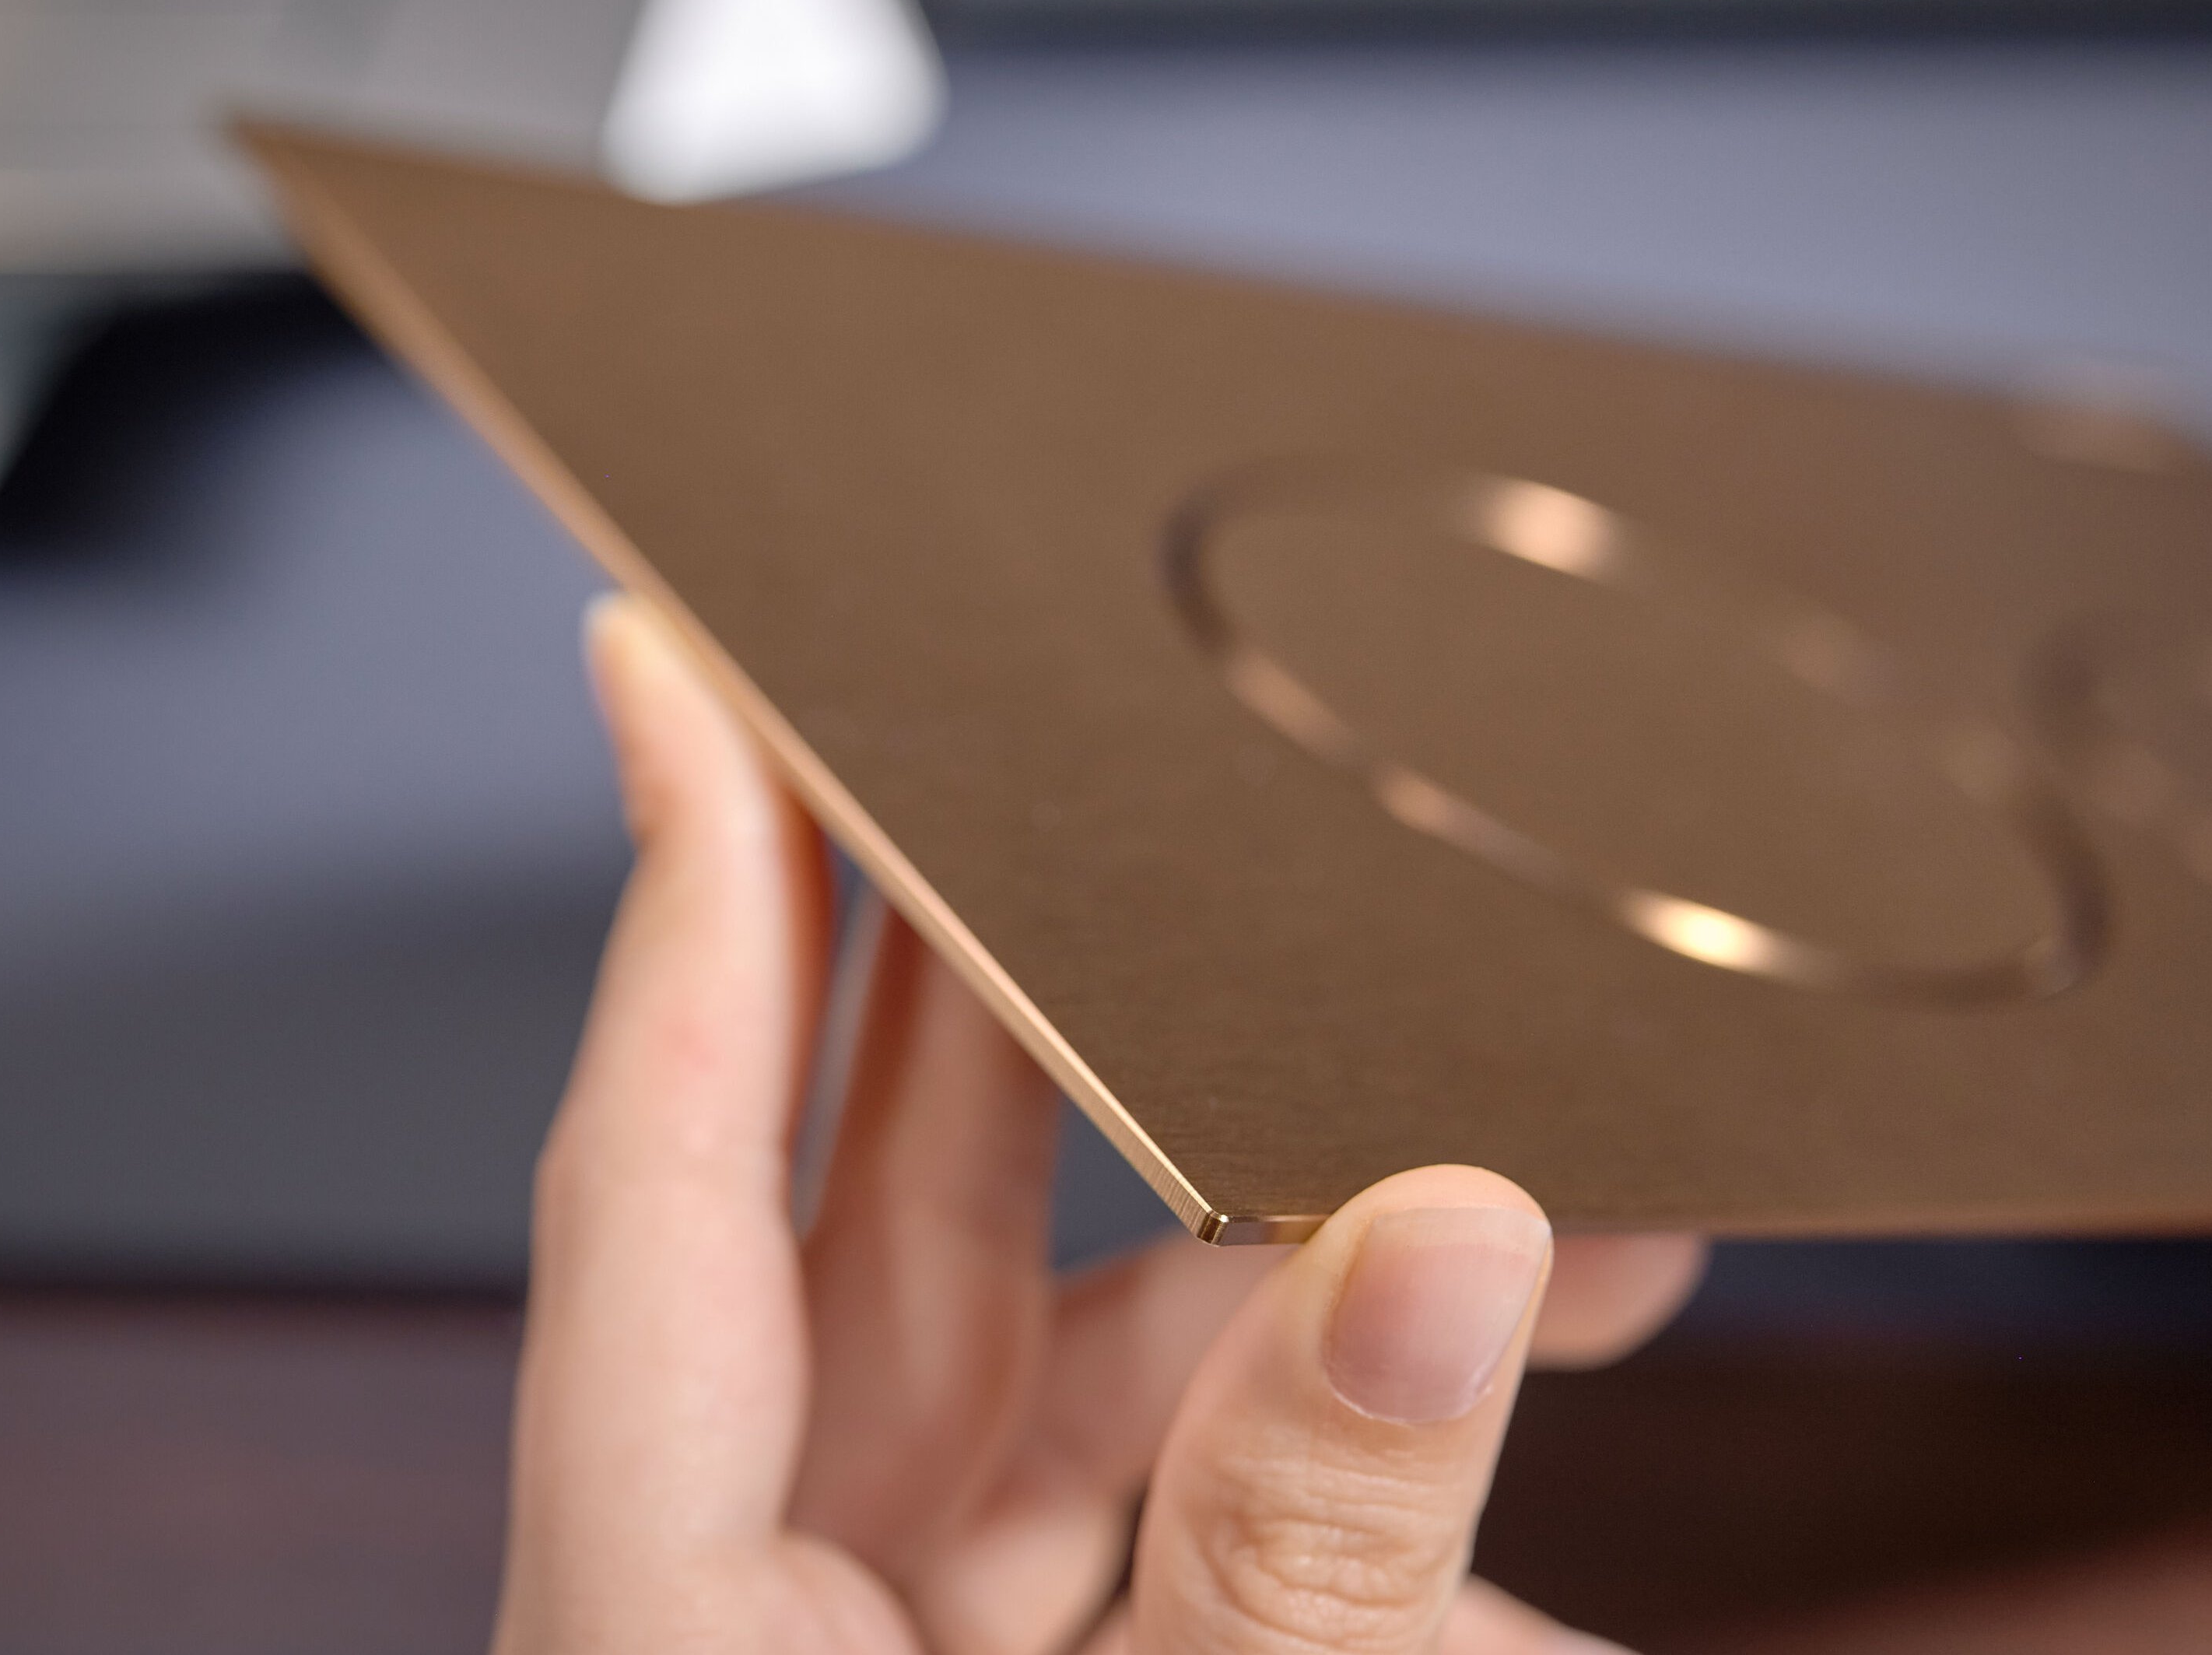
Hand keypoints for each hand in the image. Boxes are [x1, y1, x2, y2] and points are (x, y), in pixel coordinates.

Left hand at [493, 597, 1705, 1654]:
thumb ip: (1305, 1534)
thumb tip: (1452, 1241)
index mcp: (671, 1626)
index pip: (660, 1186)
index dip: (687, 895)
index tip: (682, 654)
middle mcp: (765, 1594)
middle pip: (886, 1206)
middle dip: (1055, 988)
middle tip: (1148, 780)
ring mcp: (906, 1628)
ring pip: (1081, 1336)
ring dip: (1307, 1250)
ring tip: (1550, 1178)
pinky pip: (1176, 1466)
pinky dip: (1334, 1402)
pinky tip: (1518, 1344)